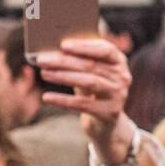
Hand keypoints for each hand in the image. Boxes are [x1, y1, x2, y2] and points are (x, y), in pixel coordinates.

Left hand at [36, 37, 135, 155]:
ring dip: (63, 77)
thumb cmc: (93, 89)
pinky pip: (83, 104)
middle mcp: (122, 77)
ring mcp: (118, 95)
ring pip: (88, 82)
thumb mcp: (91, 72)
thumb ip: (80, 60)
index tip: (62, 45)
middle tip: (42, 59)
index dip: (84, 46)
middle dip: (64, 61)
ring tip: (44, 73)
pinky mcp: (109, 112)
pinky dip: (63, 100)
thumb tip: (52, 50)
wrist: (104, 120)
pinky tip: (47, 97)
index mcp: (119, 61)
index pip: (105, 49)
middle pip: (91, 65)